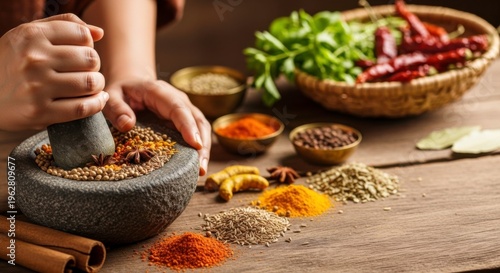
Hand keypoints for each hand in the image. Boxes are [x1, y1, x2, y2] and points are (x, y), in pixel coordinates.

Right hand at [0, 13, 107, 130]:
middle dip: (94, 66)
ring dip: (97, 85)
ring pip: (91, 83)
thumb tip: (99, 33)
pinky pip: (84, 107)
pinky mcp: (40, 112)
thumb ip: (64, 26)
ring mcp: (36, 87)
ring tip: (90, 86)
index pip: (83, 35)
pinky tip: (97, 99)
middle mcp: (33, 59)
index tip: (80, 53)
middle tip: (85, 71)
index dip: (88, 45)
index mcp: (30, 36)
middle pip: (91, 59)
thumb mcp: (29, 37)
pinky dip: (97, 103)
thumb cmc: (14, 64)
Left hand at [103, 79, 210, 175]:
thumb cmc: (122, 91)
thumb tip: (127, 125)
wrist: (132, 82)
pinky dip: (199, 148)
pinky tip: (197, 166)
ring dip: (204, 148)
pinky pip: (197, 132)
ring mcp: (185, 108)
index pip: (178, 108)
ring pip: (202, 127)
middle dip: (201, 143)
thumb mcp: (112, 96)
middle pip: (196, 119)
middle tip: (200, 167)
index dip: (188, 126)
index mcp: (159, 92)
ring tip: (201, 171)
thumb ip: (116, 109)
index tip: (195, 144)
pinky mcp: (186, 119)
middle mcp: (178, 99)